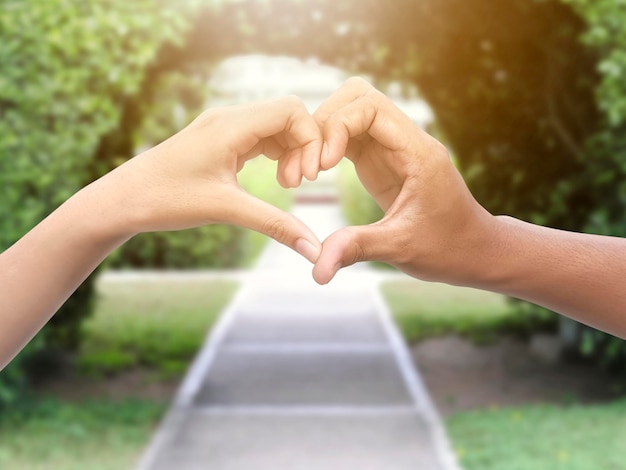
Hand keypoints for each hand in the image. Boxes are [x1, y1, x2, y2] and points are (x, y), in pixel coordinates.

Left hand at [94, 96, 322, 261]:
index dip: (310, 140)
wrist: (123, 199)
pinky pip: (260, 137)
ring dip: (290, 152)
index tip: (308, 177)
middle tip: (296, 184)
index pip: (292, 110)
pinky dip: (275, 154)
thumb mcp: (227, 210)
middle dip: (302, 148)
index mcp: (231, 124)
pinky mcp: (219, 140)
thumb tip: (314, 250)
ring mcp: (223, 127)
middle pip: (288, 116)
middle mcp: (229, 117)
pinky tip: (274, 179)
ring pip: (275, 126)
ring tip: (287, 184)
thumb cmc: (165, 200)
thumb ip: (275, 225)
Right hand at [312, 78, 496, 283]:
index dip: (338, 126)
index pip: (371, 106)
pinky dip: (329, 145)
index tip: (322, 164)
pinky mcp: (382, 161)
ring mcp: (393, 148)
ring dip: (324, 131)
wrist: (472, 250)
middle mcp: (405, 141)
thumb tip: (317, 269)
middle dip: (326, 120)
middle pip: (358, 96)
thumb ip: (357, 248)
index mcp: (417, 151)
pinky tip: (315, 171)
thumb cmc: (447, 247)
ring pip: (352, 111)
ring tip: (309, 169)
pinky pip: (351, 136)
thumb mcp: (401, 248)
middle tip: (310, 163)